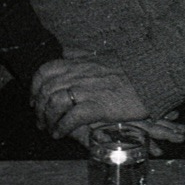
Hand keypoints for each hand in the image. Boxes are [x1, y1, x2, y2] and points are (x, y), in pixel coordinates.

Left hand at [32, 55, 161, 141]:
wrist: (150, 76)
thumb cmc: (127, 68)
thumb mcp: (99, 56)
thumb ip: (80, 54)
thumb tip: (66, 50)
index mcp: (77, 63)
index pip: (44, 71)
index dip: (35, 87)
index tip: (34, 99)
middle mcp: (77, 75)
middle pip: (46, 90)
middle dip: (39, 108)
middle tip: (40, 121)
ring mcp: (86, 90)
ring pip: (54, 103)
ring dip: (48, 119)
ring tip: (49, 129)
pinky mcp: (97, 106)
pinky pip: (71, 118)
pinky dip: (62, 127)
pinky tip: (60, 133)